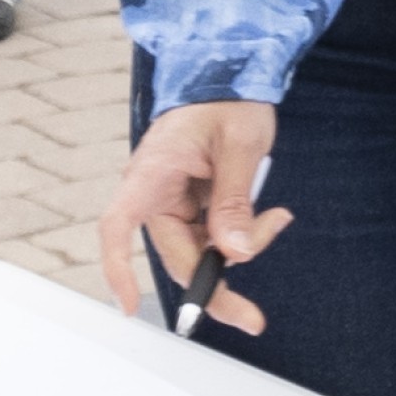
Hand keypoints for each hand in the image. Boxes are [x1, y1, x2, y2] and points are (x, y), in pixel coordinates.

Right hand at [101, 100, 289, 337]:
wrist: (235, 76)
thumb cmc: (229, 99)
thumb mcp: (240, 146)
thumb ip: (234, 200)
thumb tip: (235, 253)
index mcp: (151, 172)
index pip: (117, 225)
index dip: (117, 269)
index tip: (129, 306)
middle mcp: (155, 193)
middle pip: (176, 255)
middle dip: (216, 285)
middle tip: (252, 319)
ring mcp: (174, 202)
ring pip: (200, 251)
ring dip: (239, 252)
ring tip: (277, 219)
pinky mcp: (194, 206)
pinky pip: (214, 237)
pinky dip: (242, 237)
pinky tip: (271, 217)